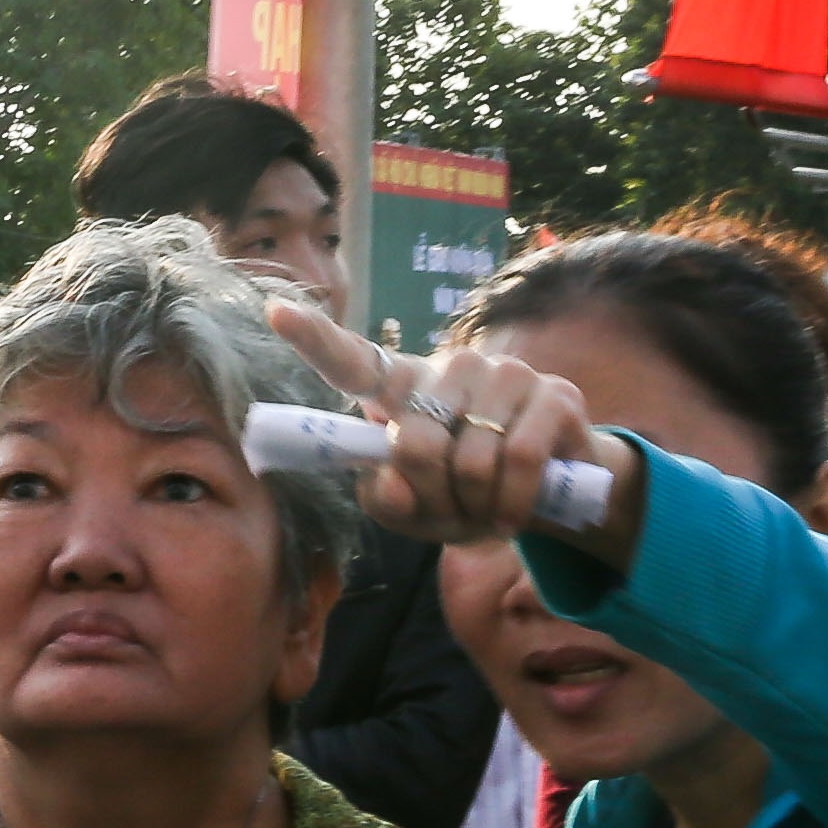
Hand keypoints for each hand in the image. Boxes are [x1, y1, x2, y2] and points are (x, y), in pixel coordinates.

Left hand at [261, 301, 641, 551]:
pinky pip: (520, 461)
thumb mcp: (419, 513)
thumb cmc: (468, 497)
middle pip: (415, 445)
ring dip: (479, 507)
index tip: (274, 313)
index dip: (314, 338)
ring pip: (471, 459)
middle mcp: (450, 367)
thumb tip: (392, 485)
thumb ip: (390, 503)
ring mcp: (504, 374)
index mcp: (405, 388)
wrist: (553, 495)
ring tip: (490, 510)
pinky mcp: (553, 394)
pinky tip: (517, 514)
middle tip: (455, 510)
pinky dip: (514, 503)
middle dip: (434, 497)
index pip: (352, 360)